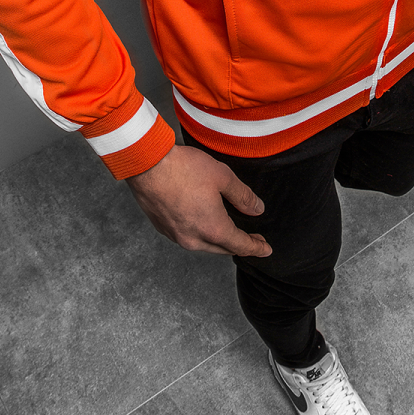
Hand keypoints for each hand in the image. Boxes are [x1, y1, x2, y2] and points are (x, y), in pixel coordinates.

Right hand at [126, 144, 271, 257]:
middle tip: (252, 239)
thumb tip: (257, 210)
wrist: (147, 164)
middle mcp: (193, 238)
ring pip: (204, 245)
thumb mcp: (223, 177)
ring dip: (218, 239)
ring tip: (228, 229)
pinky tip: (202, 220)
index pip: (241, 246)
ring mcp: (175, 235)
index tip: (266, 250)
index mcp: (212, 229)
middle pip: (222, 248)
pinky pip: (187, 236)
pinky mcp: (162, 228)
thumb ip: (243, 196)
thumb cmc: (183, 168)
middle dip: (239, 245)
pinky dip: (200, 232)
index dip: (256, 248)